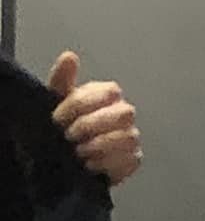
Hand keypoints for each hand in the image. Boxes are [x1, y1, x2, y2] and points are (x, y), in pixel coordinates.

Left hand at [49, 52, 142, 186]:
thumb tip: (69, 56)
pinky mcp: (133, 159)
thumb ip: (62, 79)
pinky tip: (89, 164)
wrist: (64, 156)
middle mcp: (124, 114)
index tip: (58, 118)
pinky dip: (106, 164)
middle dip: (92, 125)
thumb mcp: (56, 100)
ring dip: (98, 146)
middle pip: (124, 113)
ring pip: (127, 137)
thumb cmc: (64, 124)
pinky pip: (129, 160)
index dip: (81, 105)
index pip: (110, 91)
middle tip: (69, 135)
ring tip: (78, 151)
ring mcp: (131, 137)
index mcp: (107, 95)